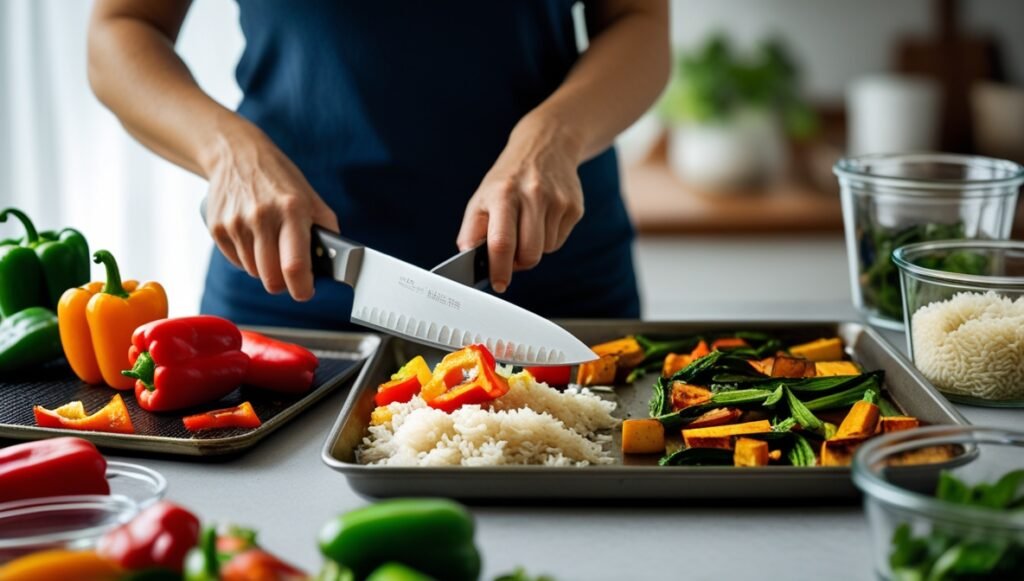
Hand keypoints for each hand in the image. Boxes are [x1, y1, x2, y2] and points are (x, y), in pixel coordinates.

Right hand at [202, 123, 338, 300]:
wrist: (236, 155)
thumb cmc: (280, 180)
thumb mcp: (311, 198)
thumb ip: (326, 231)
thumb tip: (335, 266)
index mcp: (291, 210)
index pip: (294, 265)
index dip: (302, 288)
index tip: (306, 292)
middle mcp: (262, 217)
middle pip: (271, 278)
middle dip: (284, 283)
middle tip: (291, 274)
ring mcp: (236, 223)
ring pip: (254, 273)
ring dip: (265, 268)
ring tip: (270, 244)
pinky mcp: (217, 228)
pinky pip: (237, 262)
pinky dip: (247, 258)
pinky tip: (253, 237)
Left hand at [457, 117, 584, 292]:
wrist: (547, 146)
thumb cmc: (509, 179)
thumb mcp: (482, 197)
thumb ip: (472, 230)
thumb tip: (468, 259)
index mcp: (503, 193)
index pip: (502, 242)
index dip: (499, 269)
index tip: (499, 284)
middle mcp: (532, 195)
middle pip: (529, 254)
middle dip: (519, 263)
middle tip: (510, 255)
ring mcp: (557, 201)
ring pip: (545, 251)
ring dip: (533, 248)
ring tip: (527, 225)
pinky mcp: (575, 207)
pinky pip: (558, 241)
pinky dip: (548, 238)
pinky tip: (543, 218)